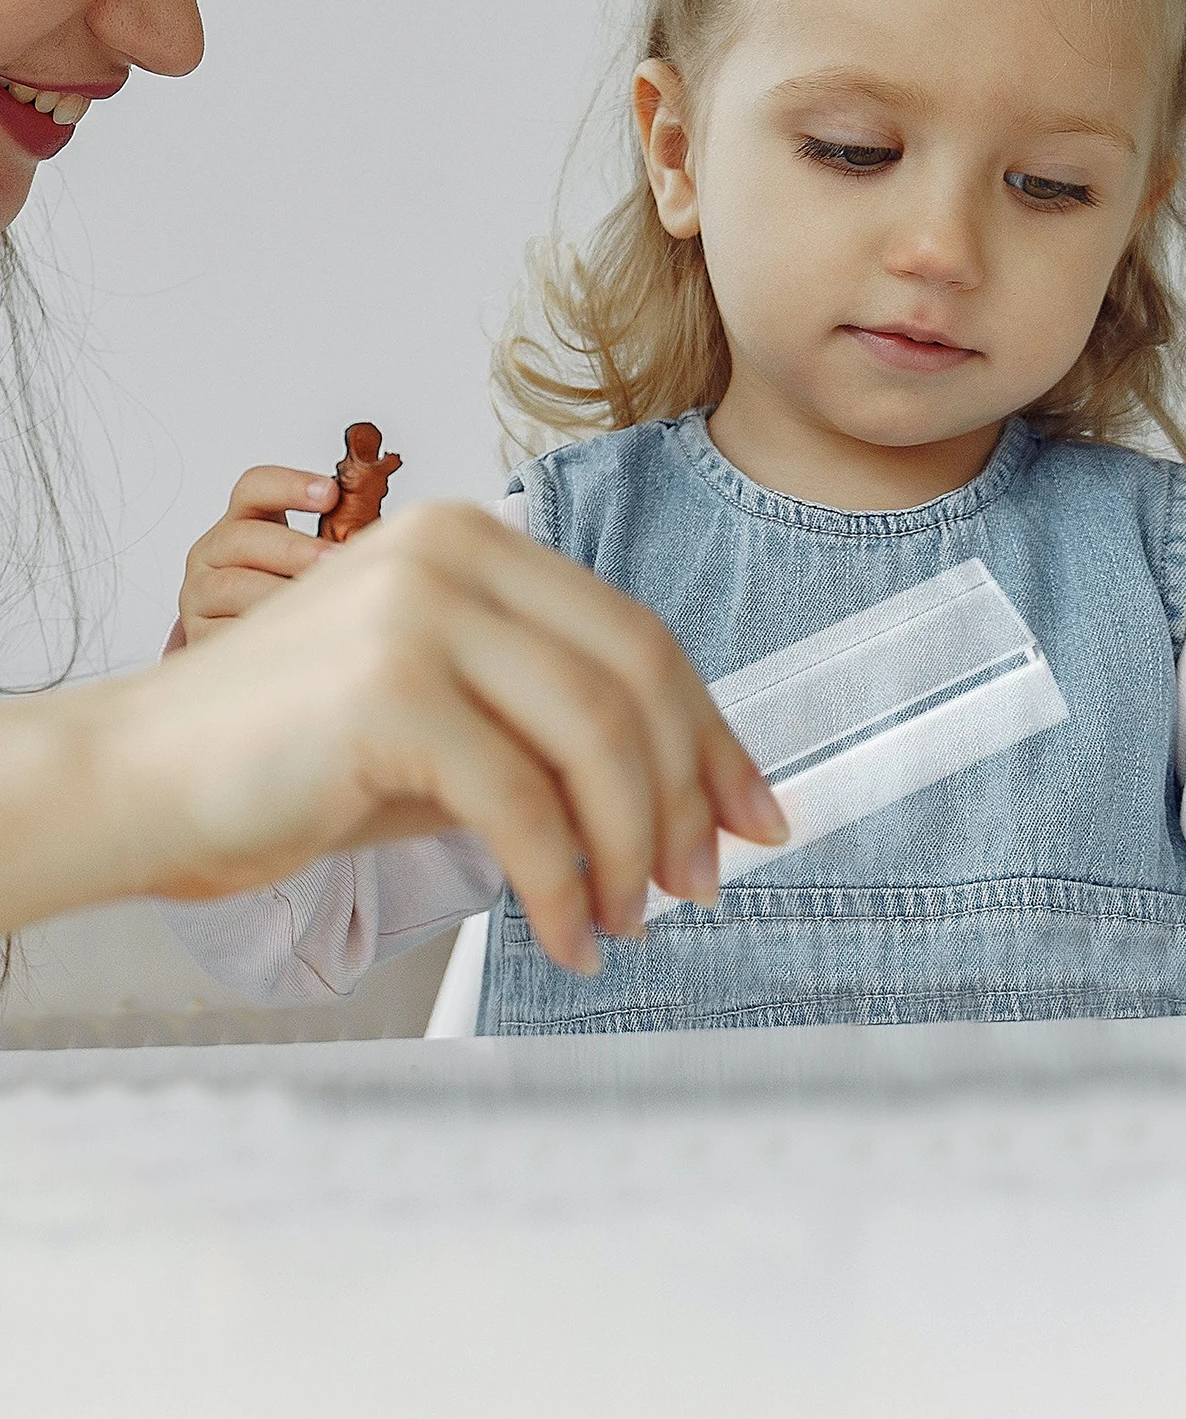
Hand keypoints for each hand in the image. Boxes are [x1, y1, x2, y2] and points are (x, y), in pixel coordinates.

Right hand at [109, 503, 788, 970]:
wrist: (136, 781)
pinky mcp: (388, 687)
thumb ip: (558, 741)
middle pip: (636, 676)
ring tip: (630, 920)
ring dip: (633, 847)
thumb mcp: (453, 728)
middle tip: (701, 884)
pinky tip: (567, 937)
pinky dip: (562, 885)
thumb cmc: (298, 761)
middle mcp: (455, 552)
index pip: (637, 637)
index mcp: (478, 543)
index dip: (710, 734)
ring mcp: (420, 609)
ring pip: (595, 737)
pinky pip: (524, 804)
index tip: (754, 814)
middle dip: (689, 794)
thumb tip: (695, 808)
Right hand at [178, 466, 339, 645]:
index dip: (290, 486)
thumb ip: (335, 540)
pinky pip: (227, 631)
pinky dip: (260, 631)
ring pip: (231, 586)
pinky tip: (294, 635)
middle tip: (334, 560)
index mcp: (242, 522)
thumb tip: (385, 535)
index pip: (254, 488)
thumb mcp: (307, 559)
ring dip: (278, 591)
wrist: (249, 643)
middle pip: (242, 537)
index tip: (330, 493)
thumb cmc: (287, 590)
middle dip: (294, 548)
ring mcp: (200, 594)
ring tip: (319, 601)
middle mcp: (213, 553)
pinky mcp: (200, 633)